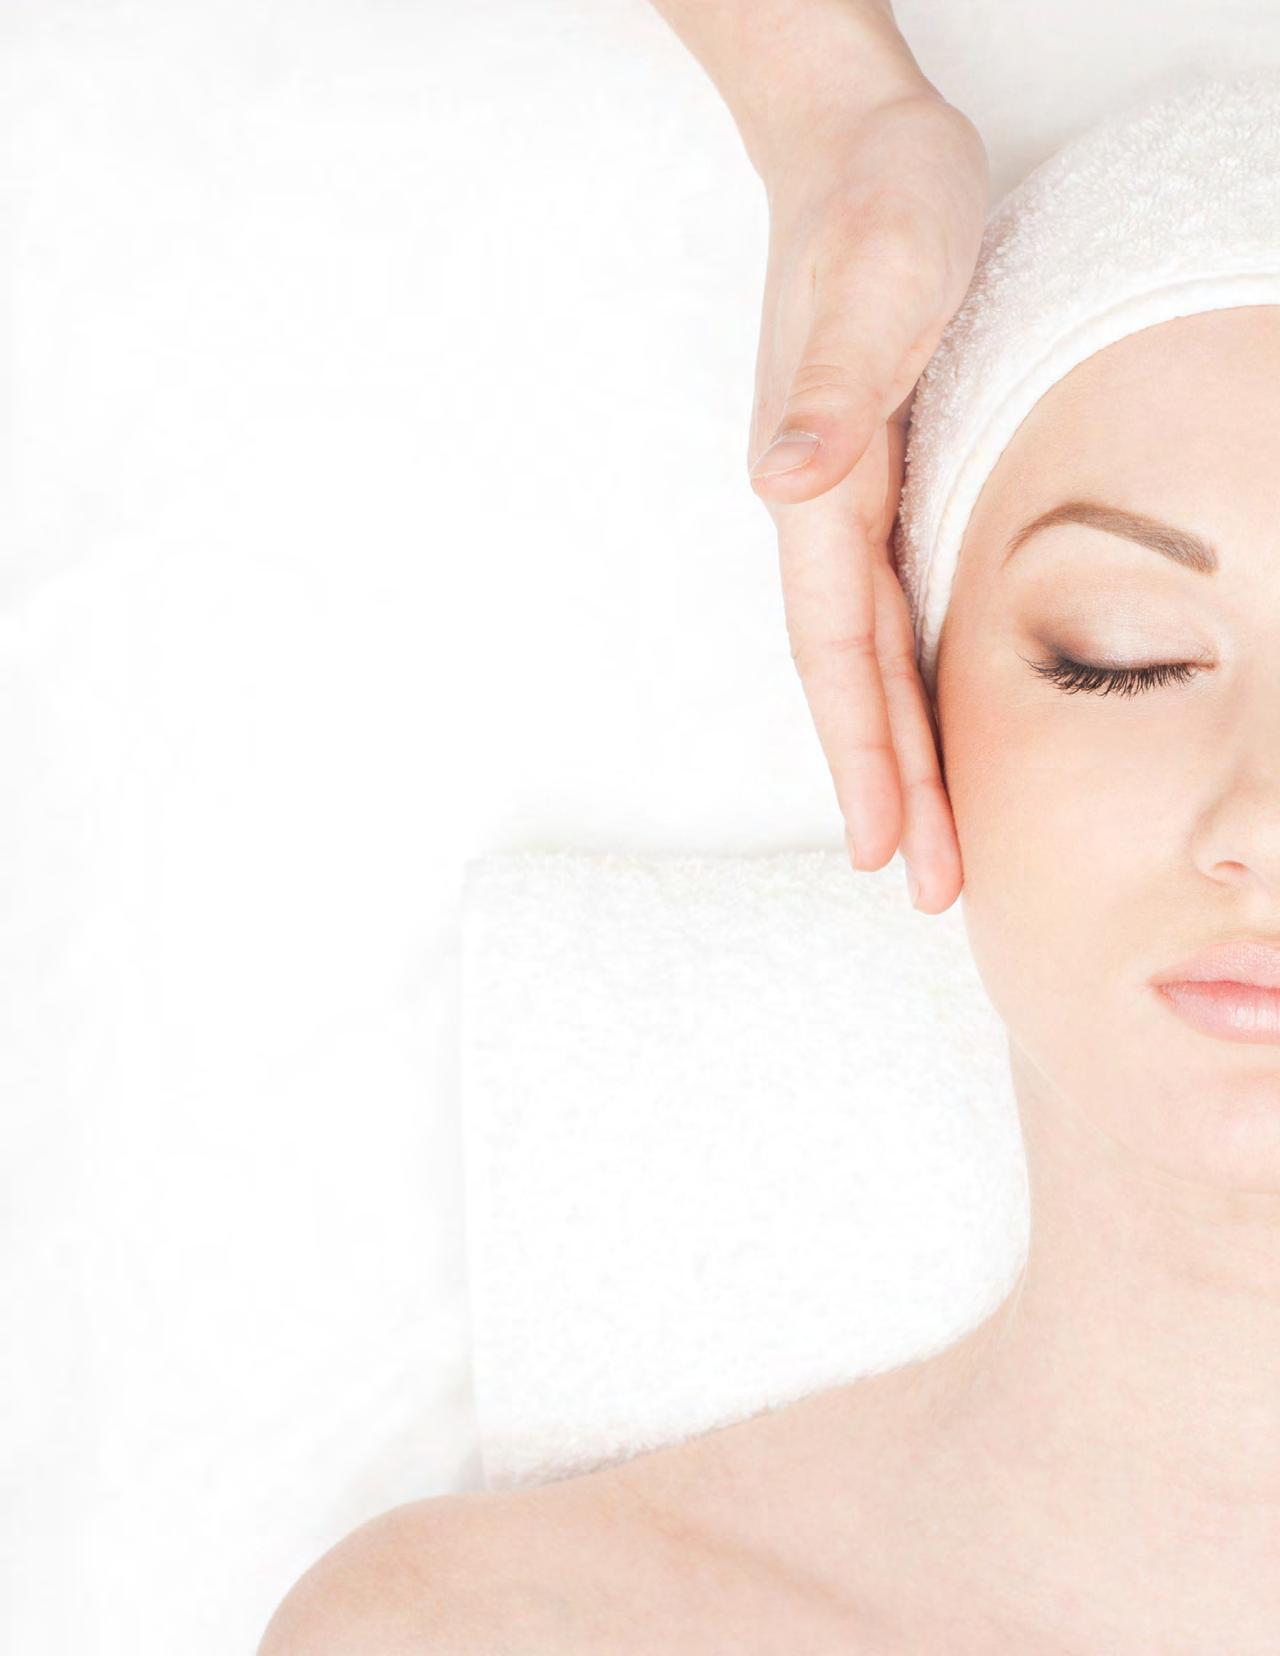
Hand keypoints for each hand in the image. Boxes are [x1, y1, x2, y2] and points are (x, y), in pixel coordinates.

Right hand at [748, 88, 987, 911]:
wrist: (859, 146)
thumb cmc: (874, 204)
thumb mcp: (871, 281)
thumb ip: (827, 389)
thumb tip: (782, 485)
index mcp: (819, 483)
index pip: (837, 648)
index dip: (861, 751)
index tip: (887, 846)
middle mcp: (823, 506)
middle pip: (855, 677)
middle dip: (889, 785)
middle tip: (929, 887)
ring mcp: (848, 498)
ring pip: (875, 654)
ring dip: (900, 748)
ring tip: (932, 838)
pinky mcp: (881, 480)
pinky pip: (895, 608)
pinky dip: (912, 679)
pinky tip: (932, 721)